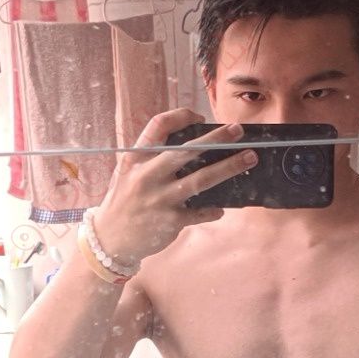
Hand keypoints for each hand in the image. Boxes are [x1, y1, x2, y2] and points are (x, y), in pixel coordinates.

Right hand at [93, 109, 256, 264]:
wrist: (109, 240)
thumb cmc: (124, 202)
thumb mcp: (128, 173)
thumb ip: (153, 159)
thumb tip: (192, 148)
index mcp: (136, 158)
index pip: (159, 126)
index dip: (182, 116)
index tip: (200, 117)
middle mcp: (147, 175)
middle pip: (186, 151)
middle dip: (215, 139)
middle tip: (238, 130)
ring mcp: (160, 198)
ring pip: (200, 180)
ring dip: (228, 168)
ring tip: (249, 159)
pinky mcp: (170, 221)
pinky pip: (200, 212)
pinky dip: (213, 211)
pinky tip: (221, 210)